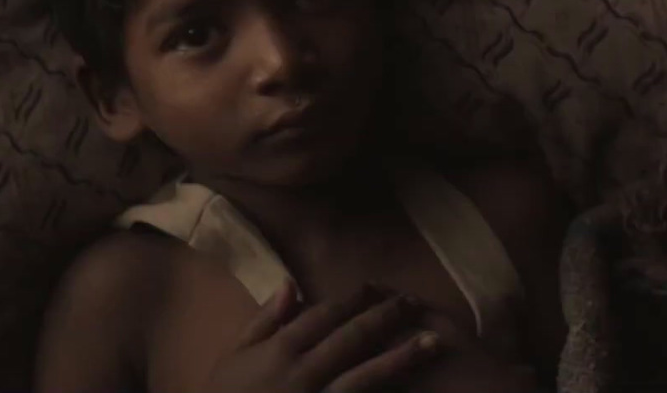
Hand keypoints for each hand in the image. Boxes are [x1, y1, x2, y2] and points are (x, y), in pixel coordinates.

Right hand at [203, 280, 443, 392]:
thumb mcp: (234, 354)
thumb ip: (264, 320)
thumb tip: (290, 284)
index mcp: (280, 349)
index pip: (325, 314)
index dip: (354, 298)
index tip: (377, 286)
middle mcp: (303, 372)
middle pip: (352, 337)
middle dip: (386, 317)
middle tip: (414, 303)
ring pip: (367, 374)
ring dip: (402, 355)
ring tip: (432, 341)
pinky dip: (386, 391)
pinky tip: (414, 385)